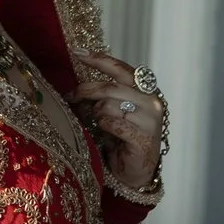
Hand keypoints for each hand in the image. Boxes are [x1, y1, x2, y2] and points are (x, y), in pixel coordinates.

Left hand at [69, 51, 164, 190]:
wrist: (135, 172)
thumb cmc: (122, 139)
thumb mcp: (113, 111)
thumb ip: (103, 96)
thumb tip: (77, 86)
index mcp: (145, 90)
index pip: (121, 68)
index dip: (99, 59)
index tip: (77, 51)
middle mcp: (152, 102)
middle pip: (110, 87)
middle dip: (86, 90)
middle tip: (71, 96)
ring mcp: (151, 121)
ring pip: (109, 107)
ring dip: (96, 115)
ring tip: (98, 124)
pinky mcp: (144, 139)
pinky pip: (113, 125)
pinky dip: (104, 128)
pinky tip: (106, 136)